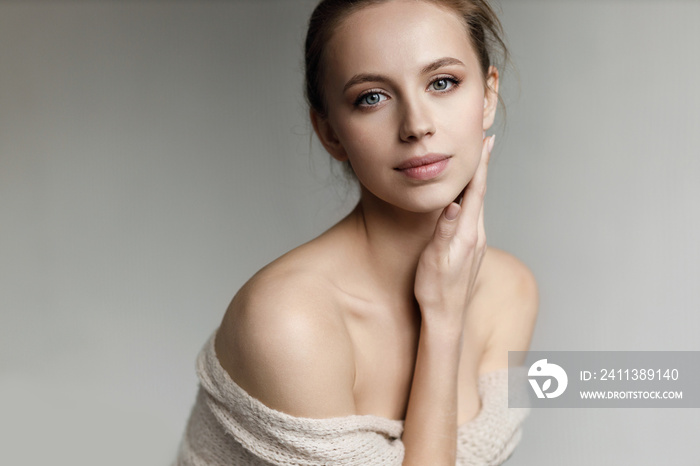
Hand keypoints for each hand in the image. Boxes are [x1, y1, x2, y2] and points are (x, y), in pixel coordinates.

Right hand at [413, 134, 493, 330]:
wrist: (445, 318)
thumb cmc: (435, 290)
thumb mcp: (435, 260)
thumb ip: (445, 231)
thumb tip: (453, 204)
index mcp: (468, 234)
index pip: (475, 192)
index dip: (480, 166)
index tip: (485, 143)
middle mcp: (477, 236)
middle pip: (480, 194)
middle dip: (482, 168)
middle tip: (484, 143)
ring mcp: (476, 244)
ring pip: (478, 205)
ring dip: (478, 183)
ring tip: (478, 165)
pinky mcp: (471, 251)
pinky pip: (473, 217)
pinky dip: (473, 200)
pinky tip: (468, 200)